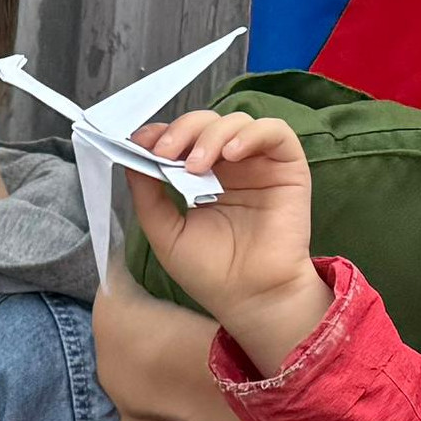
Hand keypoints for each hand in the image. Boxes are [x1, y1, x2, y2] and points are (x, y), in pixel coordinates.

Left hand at [123, 109, 331, 371]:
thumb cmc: (211, 274)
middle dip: (182, 132)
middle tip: (166, 153)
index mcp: (203, 178)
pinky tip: (232, 153)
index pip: (182, 140)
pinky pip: (276, 132)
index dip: (163, 133)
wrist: (250, 298)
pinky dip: (252, 134)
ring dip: (211, 135)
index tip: (143, 142)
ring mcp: (259, 164)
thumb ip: (148, 196)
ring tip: (197, 166)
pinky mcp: (288, 167)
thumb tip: (133, 157)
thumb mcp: (166, 233)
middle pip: (206, 124)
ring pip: (237, 122)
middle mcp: (231, 166)